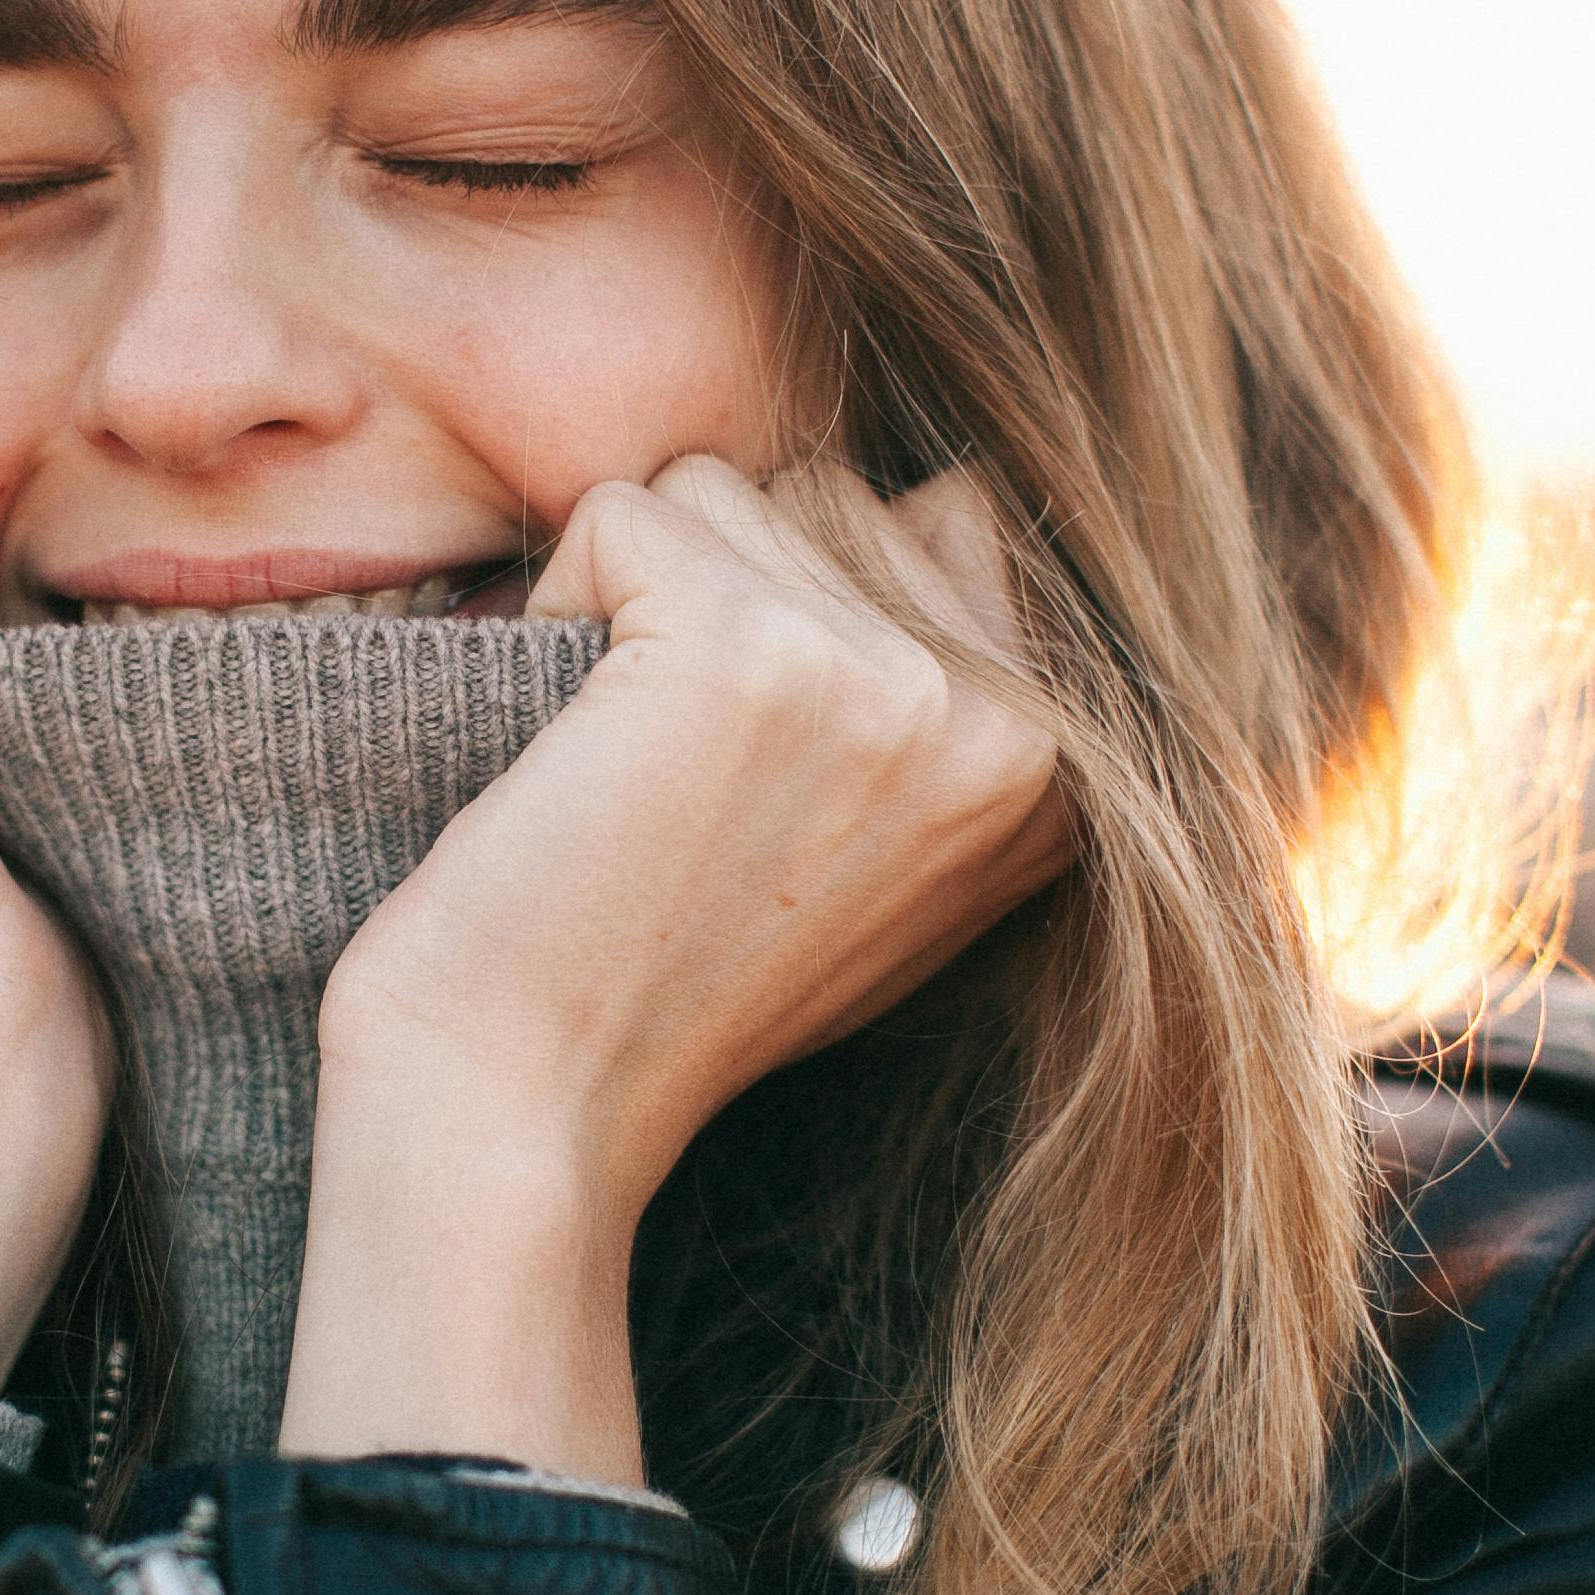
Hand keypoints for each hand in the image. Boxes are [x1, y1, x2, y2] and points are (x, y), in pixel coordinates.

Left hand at [282, 458, 1062, 1474]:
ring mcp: (894, 679)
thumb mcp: (880, 856)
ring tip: (628, 767)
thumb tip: (948, 498)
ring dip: (638, 602)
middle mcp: (1015, 724)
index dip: (811, 605)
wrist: (526, 1106)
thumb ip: (944, 698)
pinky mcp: (751, 642)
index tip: (749, 773)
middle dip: (725, 590)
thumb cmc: (664, 986)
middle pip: (840, 494)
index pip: (956, 522)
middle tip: (677, 779)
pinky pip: (625, 506)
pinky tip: (571, 746)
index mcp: (1068, 778)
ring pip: (733, 489)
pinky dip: (558, 598)